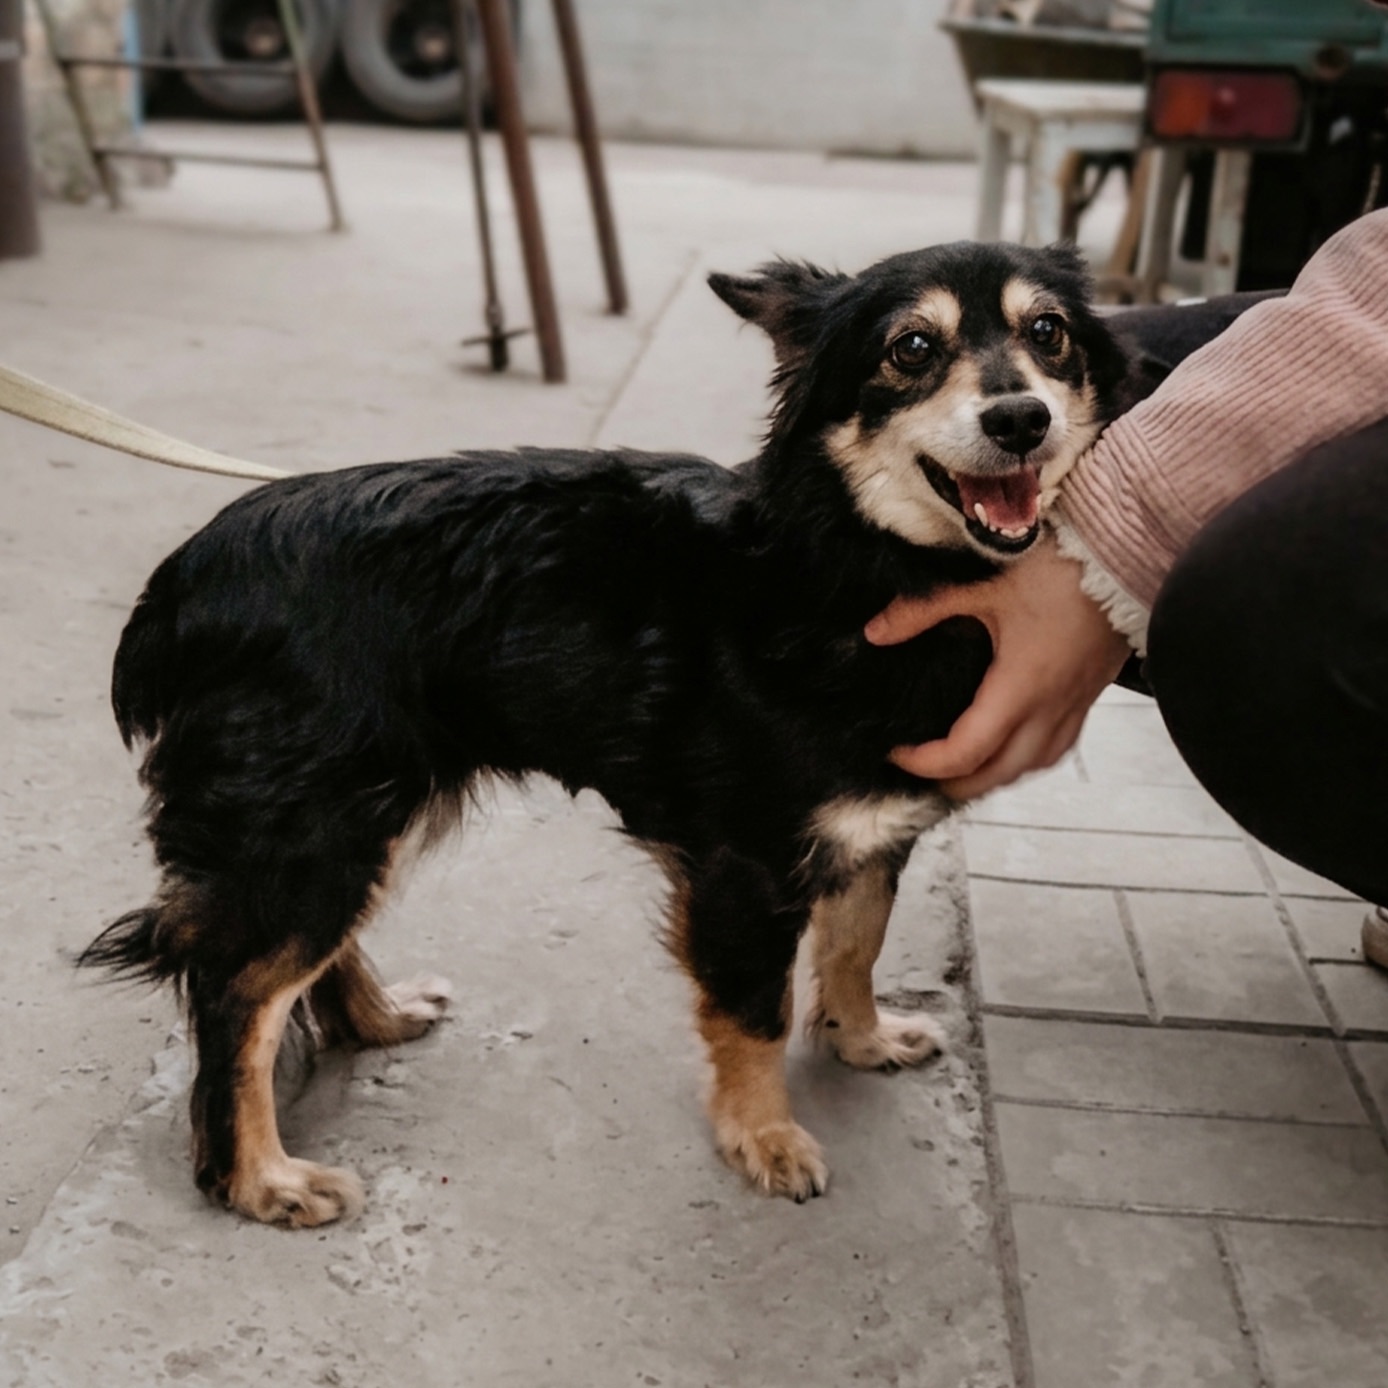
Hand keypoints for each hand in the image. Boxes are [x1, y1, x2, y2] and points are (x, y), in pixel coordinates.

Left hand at [865, 536, 1132, 798]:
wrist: (1127, 548)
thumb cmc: (1060, 564)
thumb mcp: (982, 582)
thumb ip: (924, 610)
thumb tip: (876, 632)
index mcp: (1021, 686)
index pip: (966, 753)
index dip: (926, 764)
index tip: (897, 752)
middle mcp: (1052, 705)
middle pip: (1001, 773)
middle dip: (958, 784)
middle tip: (922, 772)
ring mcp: (1077, 701)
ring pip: (1036, 764)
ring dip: (997, 774)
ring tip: (964, 766)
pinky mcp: (1093, 691)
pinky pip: (1062, 744)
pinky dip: (1031, 755)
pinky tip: (1014, 741)